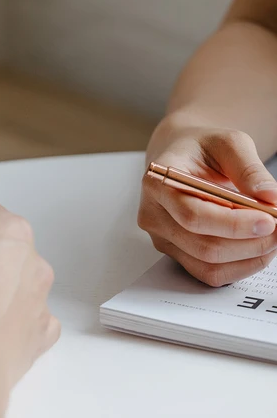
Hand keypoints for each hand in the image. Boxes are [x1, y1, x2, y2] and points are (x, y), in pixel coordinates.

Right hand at [139, 120, 276, 286]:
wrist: (181, 157)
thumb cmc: (202, 149)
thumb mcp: (228, 143)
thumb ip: (249, 169)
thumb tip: (270, 197)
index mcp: (158, 183)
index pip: (193, 215)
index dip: (234, 224)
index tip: (270, 220)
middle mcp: (153, 214)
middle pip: (203, 245)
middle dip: (250, 243)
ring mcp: (161, 237)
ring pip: (208, 265)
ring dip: (249, 257)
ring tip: (272, 238)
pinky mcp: (174, 252)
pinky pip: (207, 273)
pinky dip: (240, 267)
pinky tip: (257, 250)